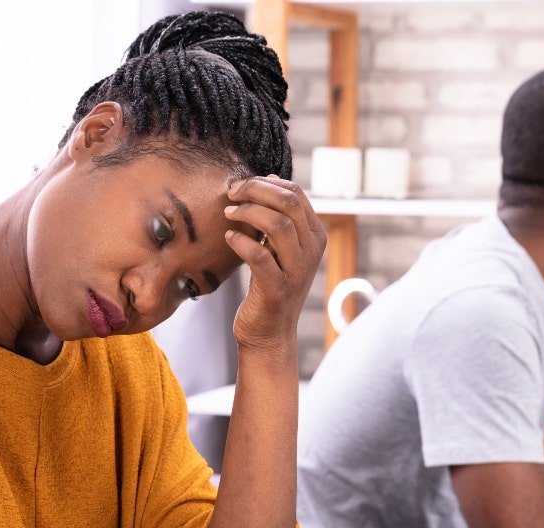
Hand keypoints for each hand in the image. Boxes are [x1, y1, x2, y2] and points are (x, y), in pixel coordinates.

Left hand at [224, 176, 326, 348]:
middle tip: (232, 193)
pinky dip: (241, 241)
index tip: (241, 185)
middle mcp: (311, 252)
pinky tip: (228, 237)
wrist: (269, 332)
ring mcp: (297, 271)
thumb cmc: (270, 285)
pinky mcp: (278, 289)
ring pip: (278, 225)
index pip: (296, 194)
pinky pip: (259, 256)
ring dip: (248, 212)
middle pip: (288, 203)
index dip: (266, 183)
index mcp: (315, 236)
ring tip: (228, 213)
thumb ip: (280, 217)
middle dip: (256, 191)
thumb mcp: (279, 248)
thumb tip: (272, 178)